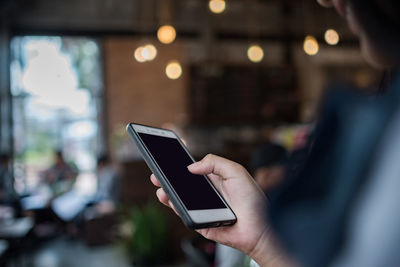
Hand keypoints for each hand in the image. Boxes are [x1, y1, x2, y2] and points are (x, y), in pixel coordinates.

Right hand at [150, 154, 268, 256]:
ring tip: (159, 184)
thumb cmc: (252, 200)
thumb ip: (215, 163)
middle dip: (168, 176)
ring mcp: (201, 207)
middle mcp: (206, 192)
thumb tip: (191, 166)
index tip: (169, 152)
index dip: (181, 161)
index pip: (195, 168)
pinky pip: (182, 212)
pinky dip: (173, 205)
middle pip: (183, 183)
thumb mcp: (236, 171)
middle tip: (157, 171)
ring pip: (179, 197)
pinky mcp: (198, 221)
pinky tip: (168, 197)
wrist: (258, 228)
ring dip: (167, 190)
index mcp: (215, 178)